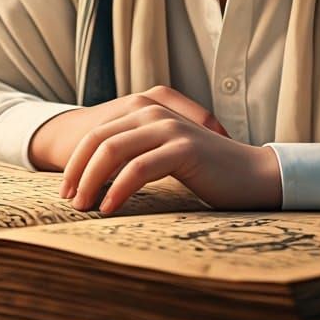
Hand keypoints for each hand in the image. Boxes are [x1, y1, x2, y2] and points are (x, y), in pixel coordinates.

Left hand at [55, 85, 281, 213]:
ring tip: (82, 207)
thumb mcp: (164, 156)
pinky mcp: (183, 148)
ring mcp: (168, 128)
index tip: (66, 189)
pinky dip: (118, 190)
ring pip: (112, 150)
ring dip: (91, 181)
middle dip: (77, 171)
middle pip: (98, 139)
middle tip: (68, 200)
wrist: (253, 175)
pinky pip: (138, 169)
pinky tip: (109, 208)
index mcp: (147, 110)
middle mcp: (154, 112)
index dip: (76, 161)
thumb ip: (137, 154)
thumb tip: (99, 179)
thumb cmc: (208, 172)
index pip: (97, 133)